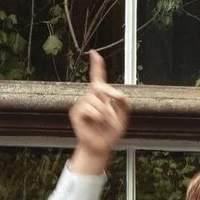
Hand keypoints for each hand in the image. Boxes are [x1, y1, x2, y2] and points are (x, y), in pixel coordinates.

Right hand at [69, 50, 128, 171]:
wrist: (101, 146)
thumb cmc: (111, 132)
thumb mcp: (123, 117)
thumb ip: (124, 103)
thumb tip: (118, 93)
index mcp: (101, 97)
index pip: (97, 77)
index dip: (96, 65)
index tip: (94, 53)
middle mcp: (89, 97)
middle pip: (98, 86)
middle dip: (109, 94)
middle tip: (114, 110)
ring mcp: (81, 104)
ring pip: (94, 99)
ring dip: (104, 112)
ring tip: (104, 122)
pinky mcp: (76, 112)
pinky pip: (89, 109)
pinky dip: (97, 116)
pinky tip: (95, 123)